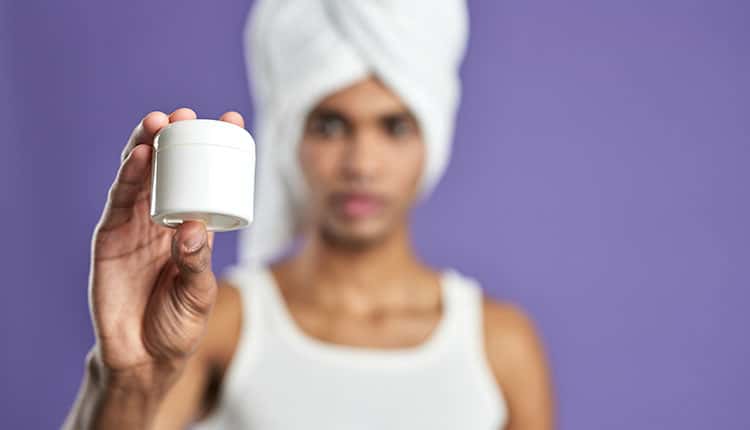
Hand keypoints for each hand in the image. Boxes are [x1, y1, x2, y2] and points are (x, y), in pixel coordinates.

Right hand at [88, 108, 244, 388]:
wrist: (143, 358)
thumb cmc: (178, 324)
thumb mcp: (199, 293)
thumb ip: (197, 262)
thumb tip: (192, 227)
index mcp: (192, 229)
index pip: (205, 182)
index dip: (216, 151)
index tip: (232, 121)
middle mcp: (163, 220)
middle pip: (169, 170)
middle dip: (176, 138)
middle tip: (187, 114)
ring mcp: (134, 227)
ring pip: (140, 177)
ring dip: (148, 147)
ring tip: (160, 122)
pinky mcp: (109, 238)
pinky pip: (119, 202)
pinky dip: (128, 177)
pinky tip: (139, 155)